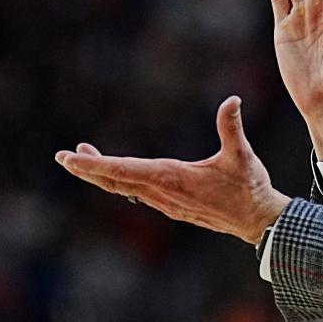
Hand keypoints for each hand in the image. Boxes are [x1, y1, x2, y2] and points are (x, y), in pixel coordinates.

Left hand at [54, 96, 290, 244]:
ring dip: (103, 174)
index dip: (95, 163)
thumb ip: (232, 126)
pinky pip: (137, 194)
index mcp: (172, 178)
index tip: (70, 158)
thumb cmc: (249, 188)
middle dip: (88, 169)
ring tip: (84, 159)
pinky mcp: (174, 207)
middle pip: (116, 181)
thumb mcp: (242, 154)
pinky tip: (120, 176)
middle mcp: (163, 193)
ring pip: (125, 189)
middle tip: (64, 157)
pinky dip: (121, 182)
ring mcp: (166, 203)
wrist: (258, 221)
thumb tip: (232, 100)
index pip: (124, 170)